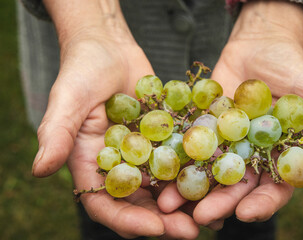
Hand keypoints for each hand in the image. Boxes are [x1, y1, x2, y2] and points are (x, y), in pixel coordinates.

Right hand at [32, 1, 198, 238]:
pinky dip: (199, 171)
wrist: (110, 47)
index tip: (156, 227)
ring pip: (166, 186)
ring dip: (188, 203)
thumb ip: (55, 134)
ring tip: (214, 215)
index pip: (107, 204)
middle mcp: (121, 165)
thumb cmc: (82, 70)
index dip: (128, 221)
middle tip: (192, 231)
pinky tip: (221, 180)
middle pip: (142, 203)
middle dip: (165, 220)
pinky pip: (183, 158)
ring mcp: (145, 153)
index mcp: (93, 166)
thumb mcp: (67, 100)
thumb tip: (39, 170)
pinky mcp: (166, 137)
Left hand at [158, 0, 302, 228]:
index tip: (245, 214)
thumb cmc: (291, 69)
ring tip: (169, 203)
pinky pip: (187, 145)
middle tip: (200, 218)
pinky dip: (174, 158)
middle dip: (219, 203)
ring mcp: (223, 143)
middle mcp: (248, 156)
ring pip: (207, 172)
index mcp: (277, 157)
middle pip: (235, 186)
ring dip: (189, 188)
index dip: (262, 203)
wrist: (258, 44)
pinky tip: (158, 170)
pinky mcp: (202, 127)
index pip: (273, 188)